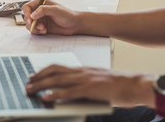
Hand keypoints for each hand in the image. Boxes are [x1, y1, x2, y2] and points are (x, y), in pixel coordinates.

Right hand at [22, 0, 78, 34]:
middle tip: (38, 25)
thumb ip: (43, 10)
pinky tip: (44, 30)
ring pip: (29, 25)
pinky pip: (34, 30)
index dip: (26, 13)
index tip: (30, 19)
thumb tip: (33, 14)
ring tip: (43, 28)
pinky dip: (37, 31)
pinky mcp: (42, 27)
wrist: (74, 25)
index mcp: (41, 3)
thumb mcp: (55, 10)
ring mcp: (40, 19)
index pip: (27, 7)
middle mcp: (39, 11)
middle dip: (31, 22)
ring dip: (34, 28)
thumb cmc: (67, 15)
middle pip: (27, 17)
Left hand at [26, 65, 153, 106]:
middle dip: (38, 76)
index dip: (45, 70)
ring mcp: (86, 79)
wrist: (135, 84)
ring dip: (41, 84)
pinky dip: (54, 95)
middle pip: (55, 71)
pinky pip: (68, 92)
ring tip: (30, 89)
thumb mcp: (100, 81)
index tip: (35, 74)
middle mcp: (82, 71)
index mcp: (84, 69)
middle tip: (28, 82)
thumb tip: (75, 92)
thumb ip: (86, 84)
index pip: (60, 66)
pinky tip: (46, 98)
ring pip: (58, 80)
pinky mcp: (90, 89)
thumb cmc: (120, 84)